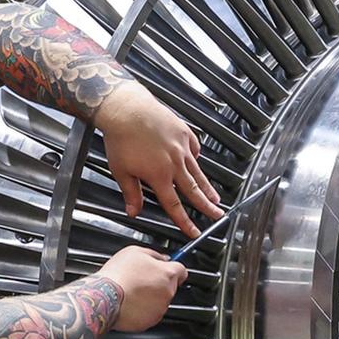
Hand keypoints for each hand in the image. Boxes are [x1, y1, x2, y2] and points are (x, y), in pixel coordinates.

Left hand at [94, 82, 222, 237]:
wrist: (126, 107)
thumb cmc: (121, 137)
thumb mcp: (121, 171)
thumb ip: (131, 194)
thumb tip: (133, 211)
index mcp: (159, 176)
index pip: (175, 205)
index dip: (185, 222)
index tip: (194, 231)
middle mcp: (174, 163)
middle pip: (194, 191)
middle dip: (207, 206)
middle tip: (217, 216)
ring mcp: (182, 147)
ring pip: (198, 172)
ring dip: (207, 187)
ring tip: (215, 197)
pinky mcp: (183, 132)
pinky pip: (195, 149)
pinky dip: (196, 157)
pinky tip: (197, 161)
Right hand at [94, 246, 187, 332]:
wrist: (104, 297)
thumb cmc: (118, 275)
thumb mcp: (135, 251)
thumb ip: (155, 254)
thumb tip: (163, 258)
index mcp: (167, 274)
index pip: (182, 270)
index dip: (173, 268)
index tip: (169, 268)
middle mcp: (167, 293)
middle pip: (170, 286)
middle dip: (159, 282)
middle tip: (142, 279)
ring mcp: (160, 309)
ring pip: (160, 300)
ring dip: (151, 296)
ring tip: (134, 291)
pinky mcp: (150, 321)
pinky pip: (151, 313)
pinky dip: (143, 309)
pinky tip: (131, 302)